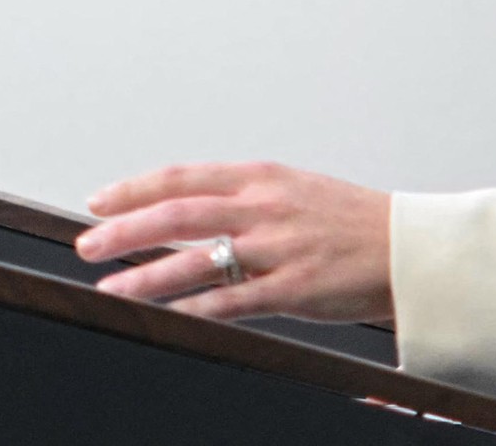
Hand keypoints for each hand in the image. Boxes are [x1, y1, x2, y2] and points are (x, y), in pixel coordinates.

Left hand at [74, 161, 393, 323]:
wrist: (407, 247)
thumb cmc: (348, 220)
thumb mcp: (291, 190)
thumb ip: (241, 198)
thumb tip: (188, 208)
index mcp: (260, 178)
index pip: (181, 178)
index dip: (133, 189)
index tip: (98, 202)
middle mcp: (264, 207)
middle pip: (178, 213)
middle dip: (125, 229)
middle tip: (88, 244)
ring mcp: (278, 248)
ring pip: (198, 257)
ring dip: (148, 275)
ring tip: (112, 288)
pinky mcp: (294, 288)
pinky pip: (235, 300)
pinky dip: (197, 308)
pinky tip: (170, 317)